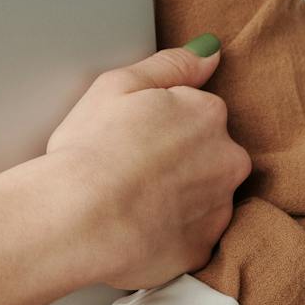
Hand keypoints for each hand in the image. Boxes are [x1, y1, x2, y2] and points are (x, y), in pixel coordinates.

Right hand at [43, 39, 250, 292]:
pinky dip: (169, 236)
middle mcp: (227, 161)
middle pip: (211, 156)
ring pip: (203, 199)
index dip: (163, 126)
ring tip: (131, 204)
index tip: (133, 138)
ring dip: (178, 200)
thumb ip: (172, 64)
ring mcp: (218, 209)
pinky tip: (135, 231)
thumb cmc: (91, 149)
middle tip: (132, 171)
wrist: (78, 219)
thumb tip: (211, 52)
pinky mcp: (201, 252)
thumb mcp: (119, 85)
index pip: (199, 114)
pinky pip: (189, 239)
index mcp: (207, 115)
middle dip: (181, 163)